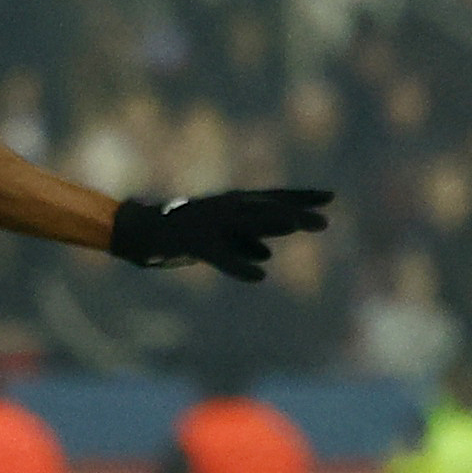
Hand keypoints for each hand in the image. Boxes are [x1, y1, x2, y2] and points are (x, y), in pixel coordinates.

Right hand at [109, 189, 333, 281]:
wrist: (141, 230)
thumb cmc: (183, 233)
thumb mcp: (219, 237)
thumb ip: (244, 243)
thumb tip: (267, 256)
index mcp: (233, 205)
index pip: (275, 198)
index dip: (302, 197)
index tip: (331, 197)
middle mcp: (225, 208)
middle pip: (267, 209)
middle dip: (296, 213)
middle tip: (325, 221)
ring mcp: (210, 222)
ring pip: (246, 223)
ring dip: (271, 225)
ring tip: (296, 226)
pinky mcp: (194, 242)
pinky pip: (220, 256)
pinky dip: (239, 264)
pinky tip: (258, 275)